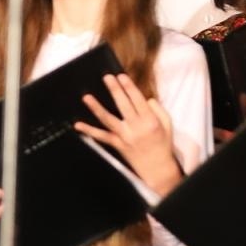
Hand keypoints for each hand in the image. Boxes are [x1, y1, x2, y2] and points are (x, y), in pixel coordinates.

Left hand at [75, 73, 182, 194]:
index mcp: (150, 121)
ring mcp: (125, 136)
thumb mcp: (167, 125)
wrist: (157, 168)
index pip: (137, 100)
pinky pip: (101, 136)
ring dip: (97, 107)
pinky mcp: (117, 144)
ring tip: (87, 97)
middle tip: (106, 77)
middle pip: (123, 105)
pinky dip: (89, 131)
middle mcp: (136, 128)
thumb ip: (158, 109)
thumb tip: (145, 98)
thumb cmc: (162, 144)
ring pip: (108, 119)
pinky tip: (78, 125)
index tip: (121, 76)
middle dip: (115, 90)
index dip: (129, 87)